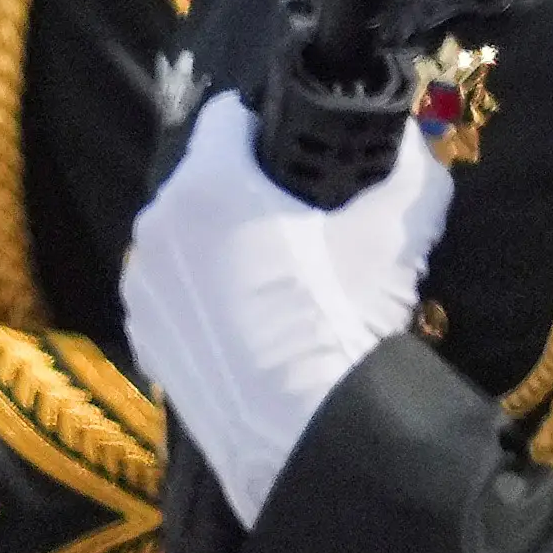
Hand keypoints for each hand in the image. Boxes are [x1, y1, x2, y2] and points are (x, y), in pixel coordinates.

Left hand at [121, 94, 453, 526]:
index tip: (308, 155)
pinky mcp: (143, 339)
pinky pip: (176, 294)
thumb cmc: (339, 316)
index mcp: (208, 183)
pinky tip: (250, 324)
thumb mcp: (397, 230)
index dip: (273, 126)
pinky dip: (206, 297)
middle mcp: (158, 226)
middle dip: (247, 188)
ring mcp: (142, 287)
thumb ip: (410, 168)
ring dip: (221, 243)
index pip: (231, 116)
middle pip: (205, 179)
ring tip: (278, 279)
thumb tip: (410, 142)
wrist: (301, 436)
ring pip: (187, 239)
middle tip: (304, 221)